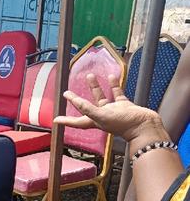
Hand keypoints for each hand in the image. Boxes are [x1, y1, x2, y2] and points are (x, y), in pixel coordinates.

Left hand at [54, 74, 168, 143]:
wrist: (145, 125)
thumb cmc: (124, 124)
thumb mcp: (103, 116)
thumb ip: (89, 110)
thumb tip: (77, 103)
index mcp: (95, 122)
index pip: (76, 121)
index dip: (65, 120)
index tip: (55, 120)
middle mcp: (102, 117)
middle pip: (85, 107)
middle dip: (76, 100)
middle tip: (66, 93)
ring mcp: (113, 111)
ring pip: (101, 97)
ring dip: (95, 87)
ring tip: (89, 75)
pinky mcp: (124, 105)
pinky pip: (116, 93)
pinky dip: (113, 85)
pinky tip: (111, 76)